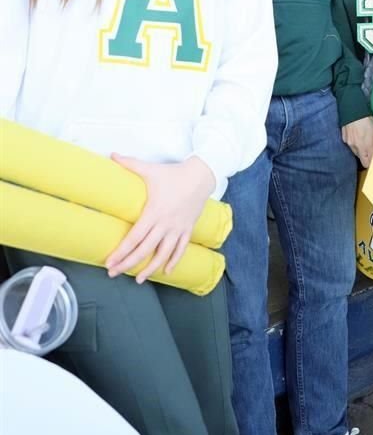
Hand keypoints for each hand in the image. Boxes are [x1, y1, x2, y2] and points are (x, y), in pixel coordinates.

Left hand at [105, 155, 215, 282]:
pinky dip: (174, 261)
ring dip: (150, 268)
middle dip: (129, 264)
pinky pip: (180, 249)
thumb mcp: (151, 169)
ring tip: (138, 279)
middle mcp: (165, 224)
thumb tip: (112, 155)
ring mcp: (178, 228)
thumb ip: (130, 164)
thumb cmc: (173, 174)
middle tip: (114, 273)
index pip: (135, 237)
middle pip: (145, 250)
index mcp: (154, 212)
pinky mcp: (188, 229)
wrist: (201, 176)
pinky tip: (166, 272)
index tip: (110, 263)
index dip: (121, 252)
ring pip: (163, 254)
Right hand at [342, 116, 372, 167]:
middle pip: (363, 161)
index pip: (369, 162)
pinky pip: (351, 146)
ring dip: (360, 150)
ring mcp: (350, 144)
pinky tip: (356, 135)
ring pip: (356, 153)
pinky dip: (354, 143)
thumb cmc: (367, 119)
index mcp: (367, 145)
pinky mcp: (345, 140)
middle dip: (367, 159)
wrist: (353, 110)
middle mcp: (358, 147)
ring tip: (363, 140)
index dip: (372, 163)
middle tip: (370, 152)